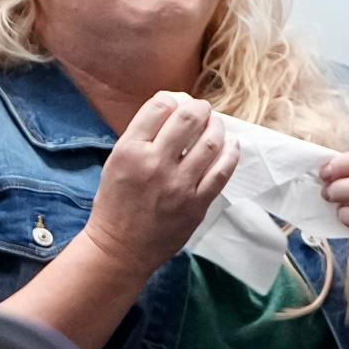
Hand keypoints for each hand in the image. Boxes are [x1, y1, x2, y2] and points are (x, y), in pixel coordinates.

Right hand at [83, 92, 239, 278]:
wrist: (121, 248)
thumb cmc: (116, 203)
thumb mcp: (116, 162)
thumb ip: (141, 137)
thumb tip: (172, 110)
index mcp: (130, 150)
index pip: (159, 106)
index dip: (171, 100)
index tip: (176, 104)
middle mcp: (154, 163)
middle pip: (188, 118)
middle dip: (199, 108)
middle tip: (202, 109)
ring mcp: (178, 184)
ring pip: (210, 141)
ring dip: (217, 126)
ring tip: (215, 125)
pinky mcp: (196, 203)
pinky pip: (222, 171)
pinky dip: (231, 153)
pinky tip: (232, 144)